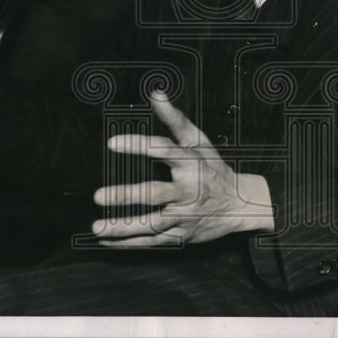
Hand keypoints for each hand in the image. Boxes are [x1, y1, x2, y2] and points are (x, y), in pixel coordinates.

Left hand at [92, 92, 274, 246]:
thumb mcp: (199, 141)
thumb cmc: (213, 168)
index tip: (112, 143)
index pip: (163, 150)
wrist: (240, 204)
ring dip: (123, 226)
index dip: (139, 145)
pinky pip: (154, 242)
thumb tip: (156, 94)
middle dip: (127, 195)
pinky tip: (107, 241)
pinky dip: (129, 243)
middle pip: (155, 193)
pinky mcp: (182, 235)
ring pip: (152, 223)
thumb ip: (175, 119)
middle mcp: (187, 189)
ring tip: (97, 226)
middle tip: (99, 195)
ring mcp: (185, 215)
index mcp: (190, 163)